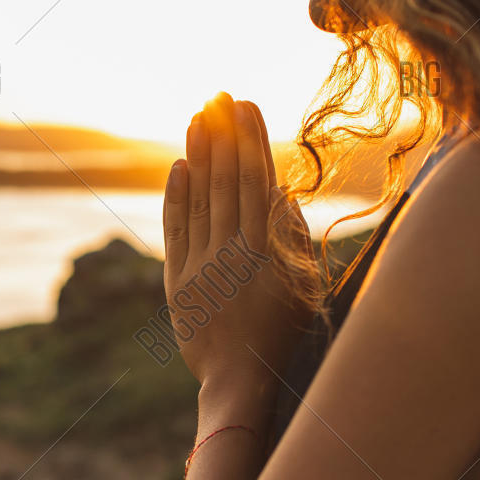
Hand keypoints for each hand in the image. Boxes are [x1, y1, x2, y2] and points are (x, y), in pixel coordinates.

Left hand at [162, 93, 311, 388]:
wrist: (238, 383)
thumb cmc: (281, 337)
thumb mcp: (302, 288)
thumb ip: (292, 238)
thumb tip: (280, 189)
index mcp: (269, 253)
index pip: (259, 182)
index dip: (252, 141)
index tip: (248, 107)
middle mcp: (234, 254)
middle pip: (228, 182)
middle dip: (224, 136)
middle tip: (220, 96)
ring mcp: (203, 267)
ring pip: (201, 199)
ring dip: (200, 155)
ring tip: (199, 117)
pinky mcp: (178, 281)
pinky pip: (177, 230)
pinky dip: (177, 197)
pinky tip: (179, 166)